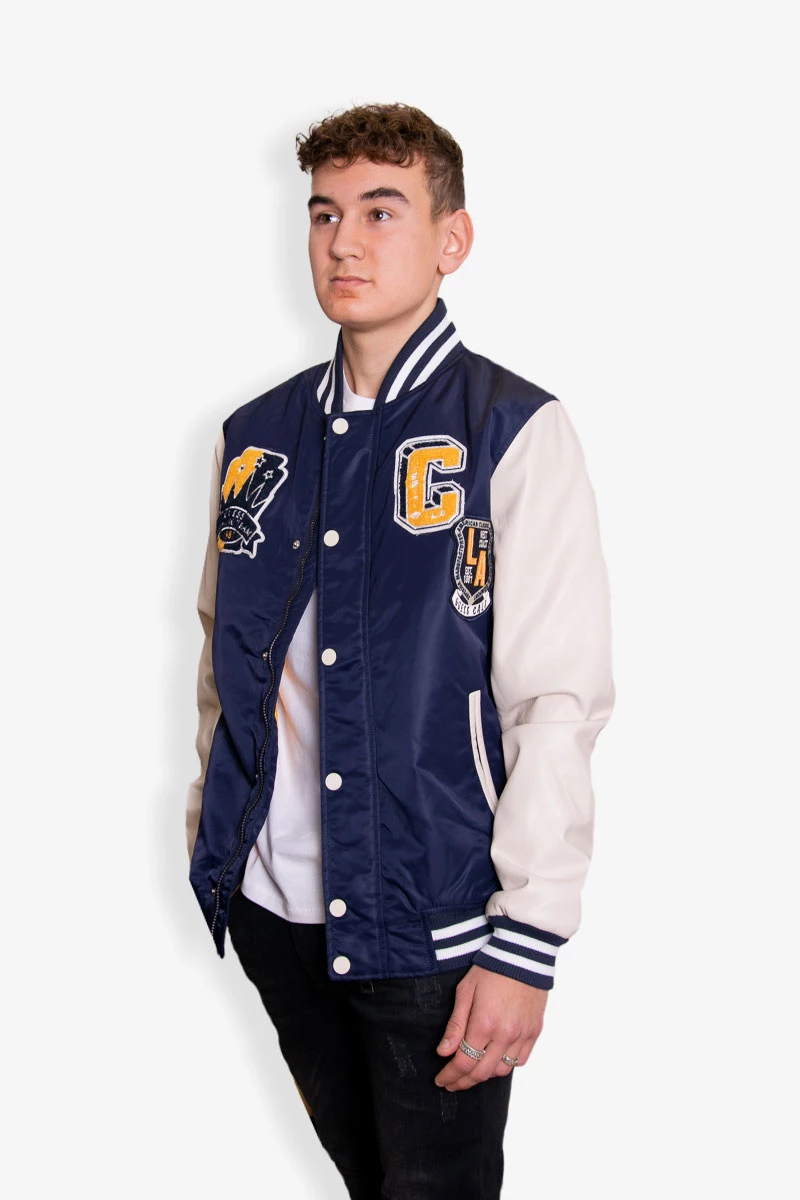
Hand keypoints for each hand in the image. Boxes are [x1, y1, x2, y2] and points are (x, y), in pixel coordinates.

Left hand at [433, 964, 547, 1090]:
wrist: (523, 954)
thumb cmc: (490, 969)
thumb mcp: (466, 991)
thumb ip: (455, 1025)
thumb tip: (443, 1052)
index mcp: (484, 1024)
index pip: (464, 1062)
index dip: (450, 1075)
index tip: (441, 1080)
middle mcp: (505, 1034)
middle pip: (482, 1072)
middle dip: (463, 1082)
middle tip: (451, 1084)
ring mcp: (522, 1034)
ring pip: (502, 1071)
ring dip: (484, 1076)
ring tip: (472, 1073)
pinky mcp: (534, 1031)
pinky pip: (521, 1060)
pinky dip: (506, 1065)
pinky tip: (495, 1061)